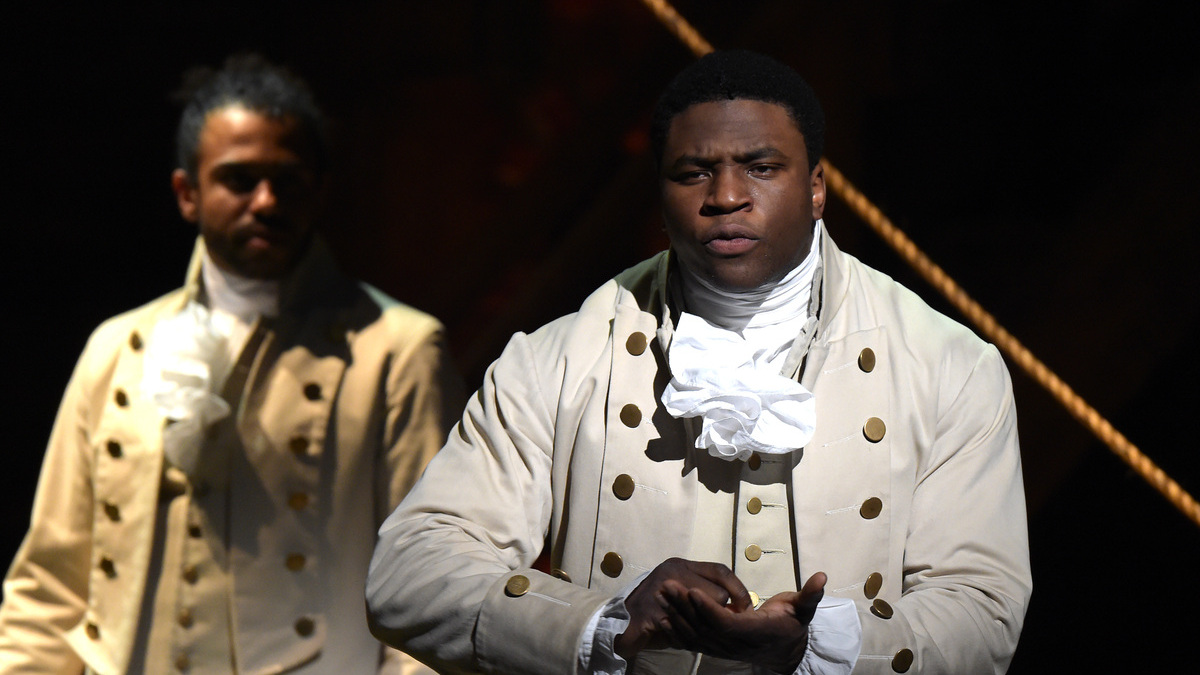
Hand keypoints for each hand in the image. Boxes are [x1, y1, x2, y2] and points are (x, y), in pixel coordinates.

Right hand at [614, 558, 751, 661]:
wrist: (617, 619)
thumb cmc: (654, 604)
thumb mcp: (678, 586)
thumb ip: (701, 587)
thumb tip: (735, 600)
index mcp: (680, 564)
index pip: (719, 571)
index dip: (737, 589)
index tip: (745, 606)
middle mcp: (670, 574)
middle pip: (715, 594)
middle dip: (718, 612)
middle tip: (724, 623)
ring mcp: (659, 593)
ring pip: (702, 613)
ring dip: (704, 625)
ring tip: (705, 633)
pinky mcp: (648, 615)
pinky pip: (679, 628)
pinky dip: (682, 637)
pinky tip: (683, 641)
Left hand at [660, 571, 826, 672]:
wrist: (785, 650)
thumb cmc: (792, 624)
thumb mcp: (804, 608)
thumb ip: (810, 594)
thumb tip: (822, 577)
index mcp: (754, 632)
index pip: (727, 623)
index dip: (709, 609)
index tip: (692, 591)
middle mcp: (736, 644)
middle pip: (704, 627)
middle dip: (684, 606)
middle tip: (667, 585)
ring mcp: (724, 649)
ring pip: (695, 635)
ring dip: (676, 615)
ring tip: (660, 594)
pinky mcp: (716, 648)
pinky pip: (693, 642)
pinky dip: (677, 631)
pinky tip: (662, 618)